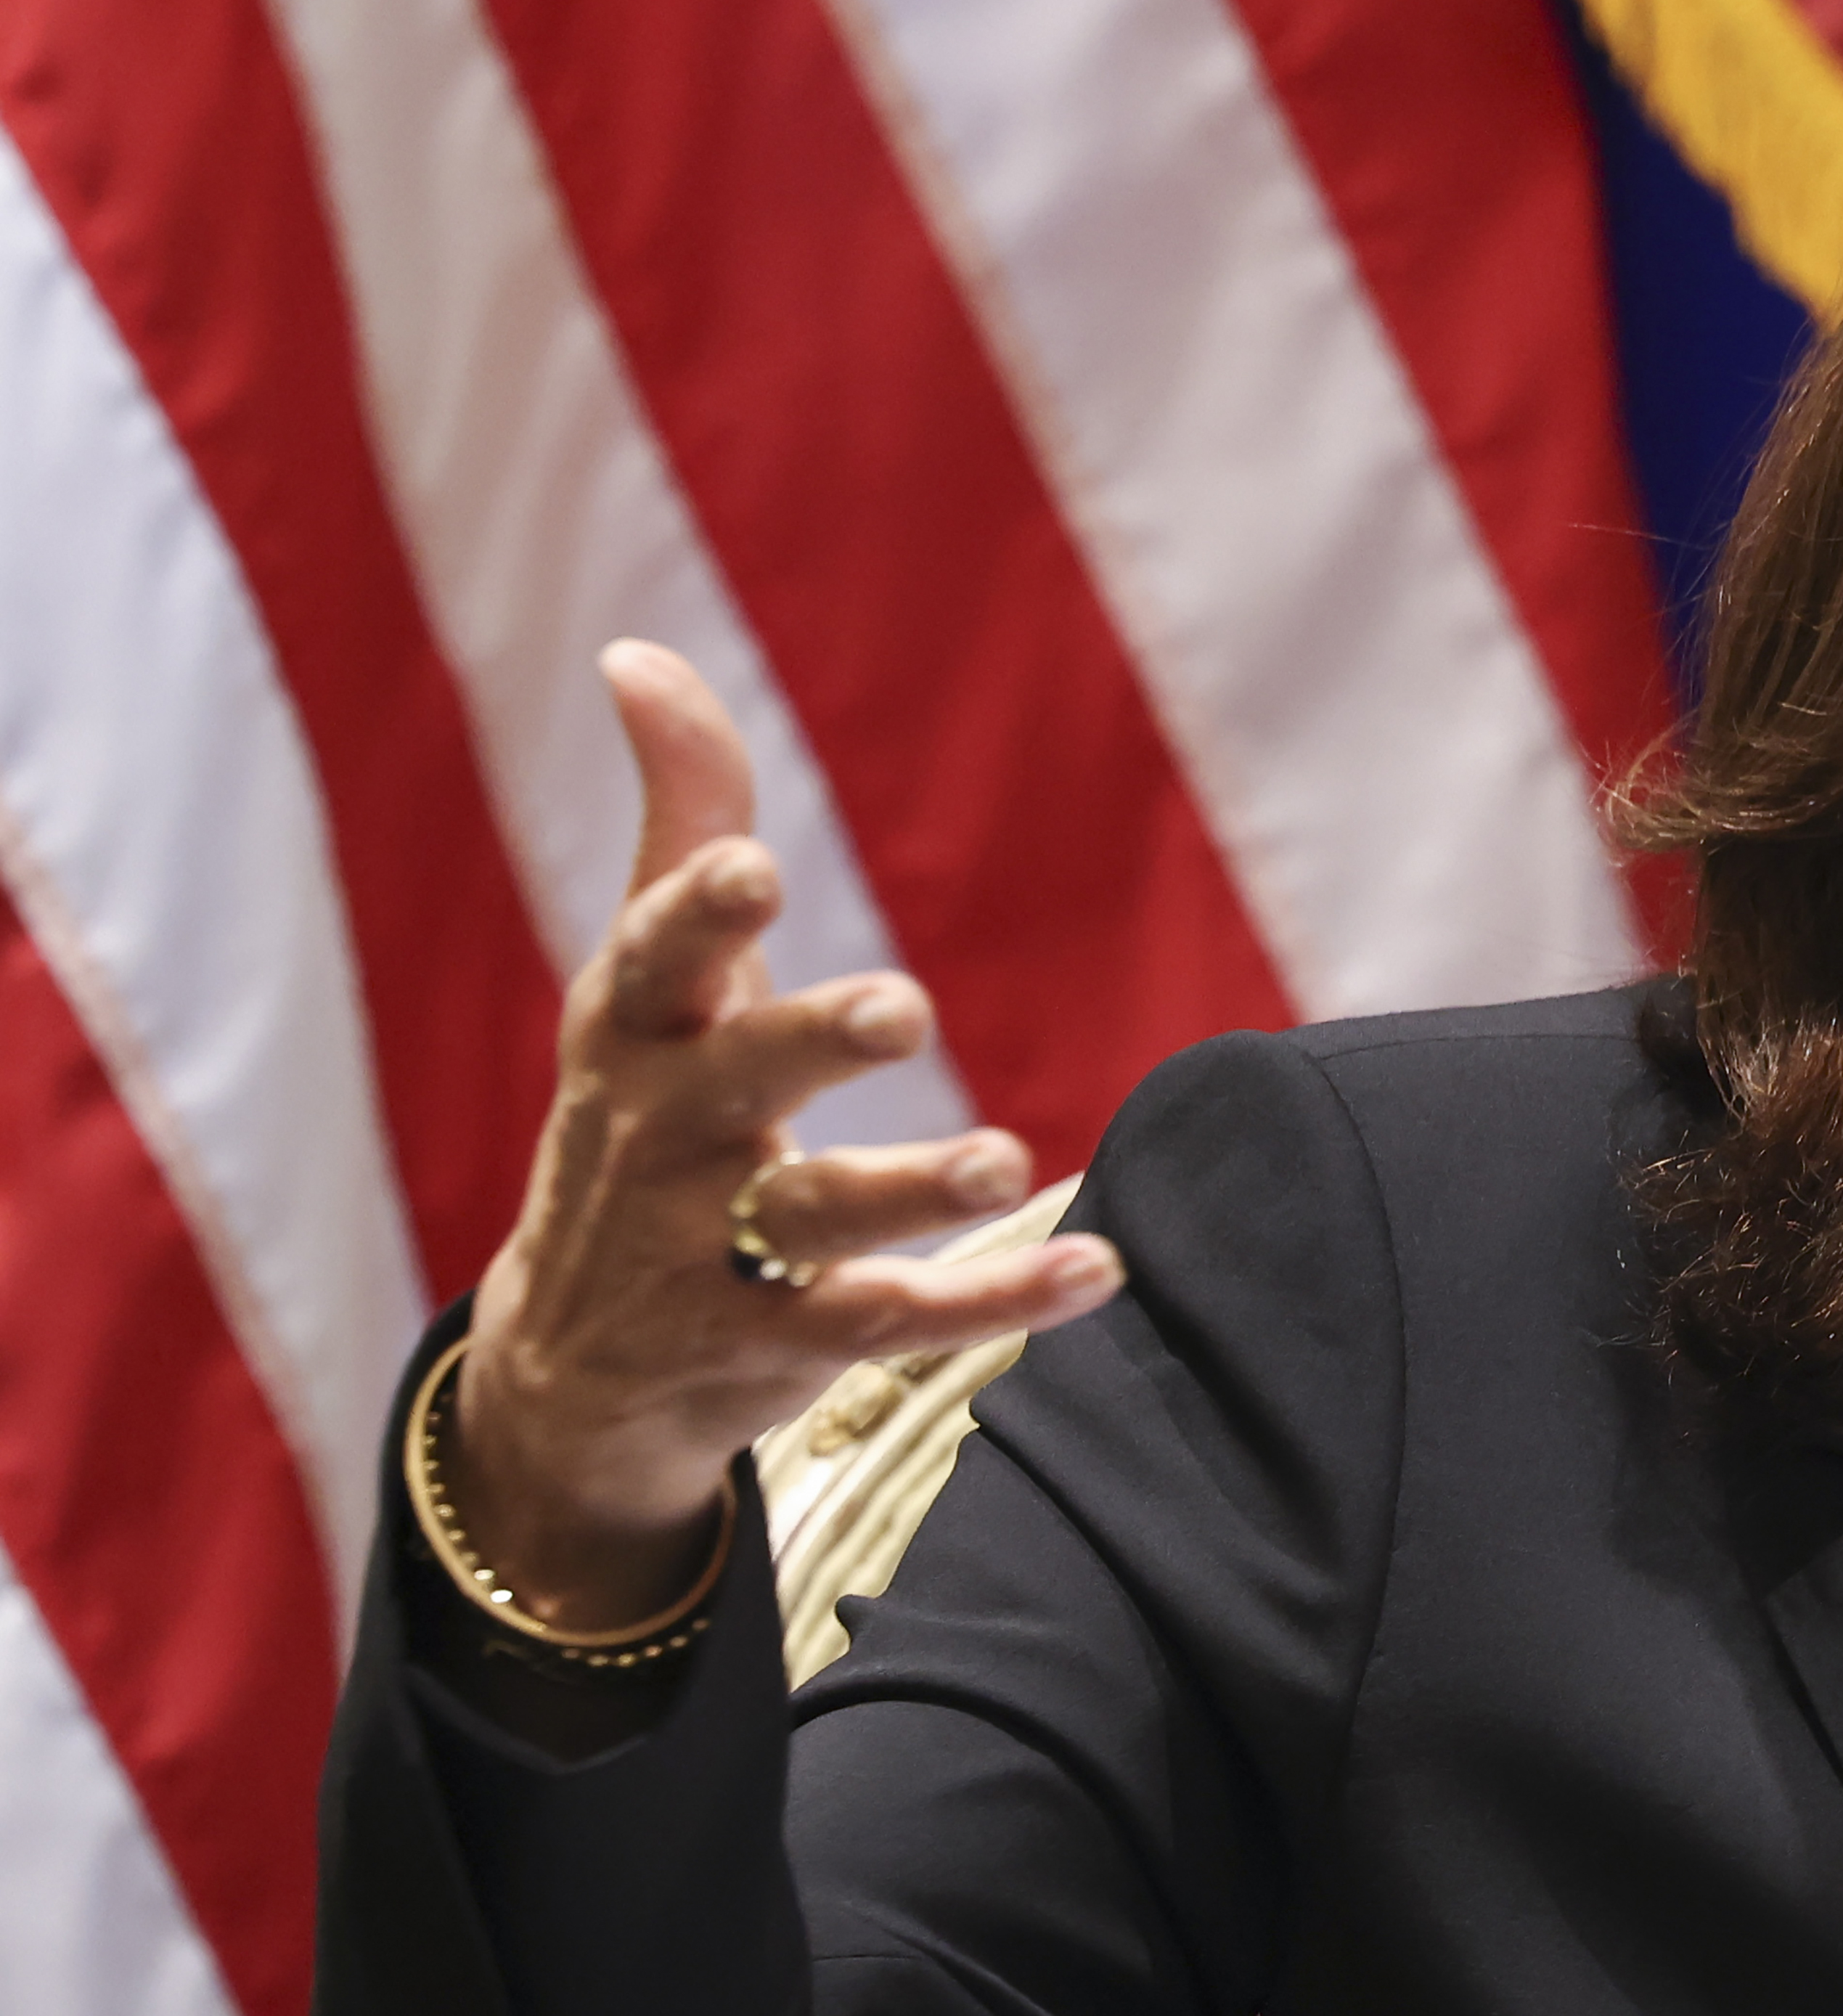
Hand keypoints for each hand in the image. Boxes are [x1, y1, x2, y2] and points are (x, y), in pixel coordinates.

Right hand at [447, 641, 1122, 1628]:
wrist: (571, 1363)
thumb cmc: (639, 1115)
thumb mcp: (646, 978)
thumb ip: (678, 816)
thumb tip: (635, 652)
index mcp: (634, 1035)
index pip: (653, 961)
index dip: (695, 915)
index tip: (749, 866)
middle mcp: (662, 1142)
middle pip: (737, 1085)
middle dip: (810, 1044)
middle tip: (903, 1006)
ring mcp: (710, 1256)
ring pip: (815, 1222)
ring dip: (911, 1190)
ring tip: (1005, 1159)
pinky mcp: (776, 1349)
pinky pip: (893, 1327)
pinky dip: (997, 1300)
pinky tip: (1097, 1267)